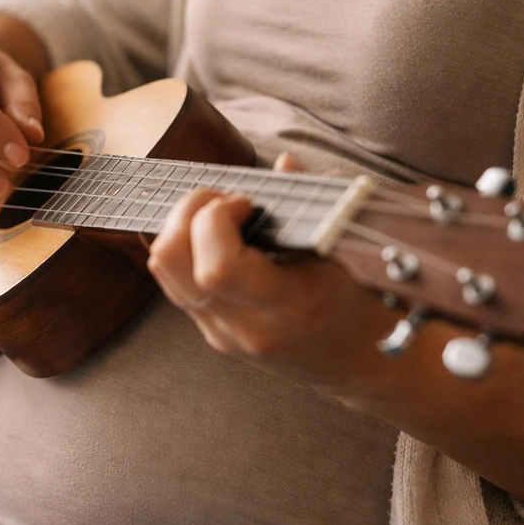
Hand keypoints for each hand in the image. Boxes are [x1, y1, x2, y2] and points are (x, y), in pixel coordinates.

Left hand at [145, 153, 397, 390]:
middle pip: (172, 262)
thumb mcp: (347, 253)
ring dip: (181, 228)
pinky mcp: (213, 332)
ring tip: (221, 217)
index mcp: (288, 307)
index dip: (217, 219)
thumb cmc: (360, 303)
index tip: (246, 202)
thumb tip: (285, 163)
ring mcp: (224, 334)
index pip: (217, 268)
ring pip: (164, 270)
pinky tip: (220, 239)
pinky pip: (174, 280)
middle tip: (225, 201)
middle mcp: (246, 327)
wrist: (360, 361)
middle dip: (187, 212)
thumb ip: (313, 204)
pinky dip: (186, 247)